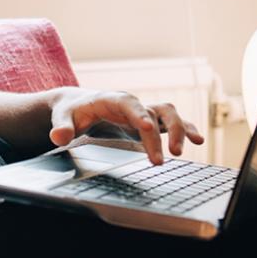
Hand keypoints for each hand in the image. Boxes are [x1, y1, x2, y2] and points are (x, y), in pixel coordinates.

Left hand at [49, 88, 204, 165]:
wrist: (78, 105)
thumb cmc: (72, 111)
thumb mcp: (62, 117)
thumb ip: (61, 126)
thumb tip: (58, 136)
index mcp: (112, 99)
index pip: (129, 105)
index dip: (139, 115)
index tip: (148, 127)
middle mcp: (132, 104)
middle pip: (155, 111)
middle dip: (162, 133)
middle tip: (163, 158)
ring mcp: (143, 112)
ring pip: (168, 114)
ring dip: (179, 129)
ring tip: (185, 149)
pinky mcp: (149, 122)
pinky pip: (172, 122)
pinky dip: (186, 129)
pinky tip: (198, 141)